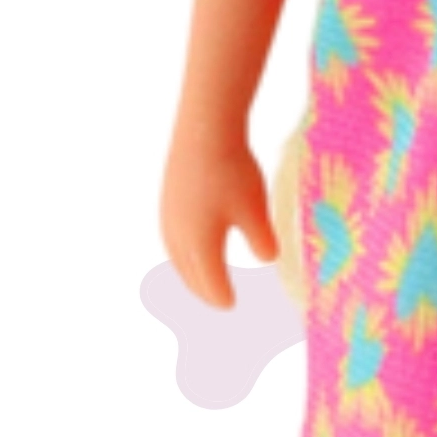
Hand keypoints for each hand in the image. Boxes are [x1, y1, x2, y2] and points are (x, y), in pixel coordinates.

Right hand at [159, 127, 277, 309]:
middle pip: (190, 276)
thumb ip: (262, 240)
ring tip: (204, 279)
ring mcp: (168, 219)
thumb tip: (268, 259)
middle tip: (219, 301)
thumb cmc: (233, 172)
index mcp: (200, 247)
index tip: (232, 307)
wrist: (204, 129)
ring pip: (178, 259)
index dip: (222, 297)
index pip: (210, 284)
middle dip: (204, 291)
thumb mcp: (255, 210)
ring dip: (191, 273)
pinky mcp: (168, 202)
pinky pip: (174, 241)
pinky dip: (185, 253)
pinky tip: (194, 245)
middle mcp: (178, 238)